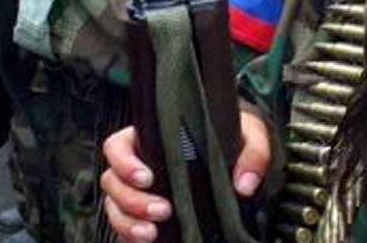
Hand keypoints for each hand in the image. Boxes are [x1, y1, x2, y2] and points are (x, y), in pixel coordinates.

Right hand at [100, 112, 269, 241]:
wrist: (239, 157)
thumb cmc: (236, 136)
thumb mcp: (250, 134)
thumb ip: (253, 154)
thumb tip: (244, 184)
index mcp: (153, 137)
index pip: (118, 145)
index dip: (124, 162)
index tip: (148, 178)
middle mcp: (140, 164)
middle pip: (113, 181)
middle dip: (132, 200)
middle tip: (162, 210)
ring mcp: (140, 191)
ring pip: (114, 206)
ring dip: (129, 222)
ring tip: (152, 233)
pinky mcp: (145, 214)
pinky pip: (124, 227)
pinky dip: (131, 236)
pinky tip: (150, 239)